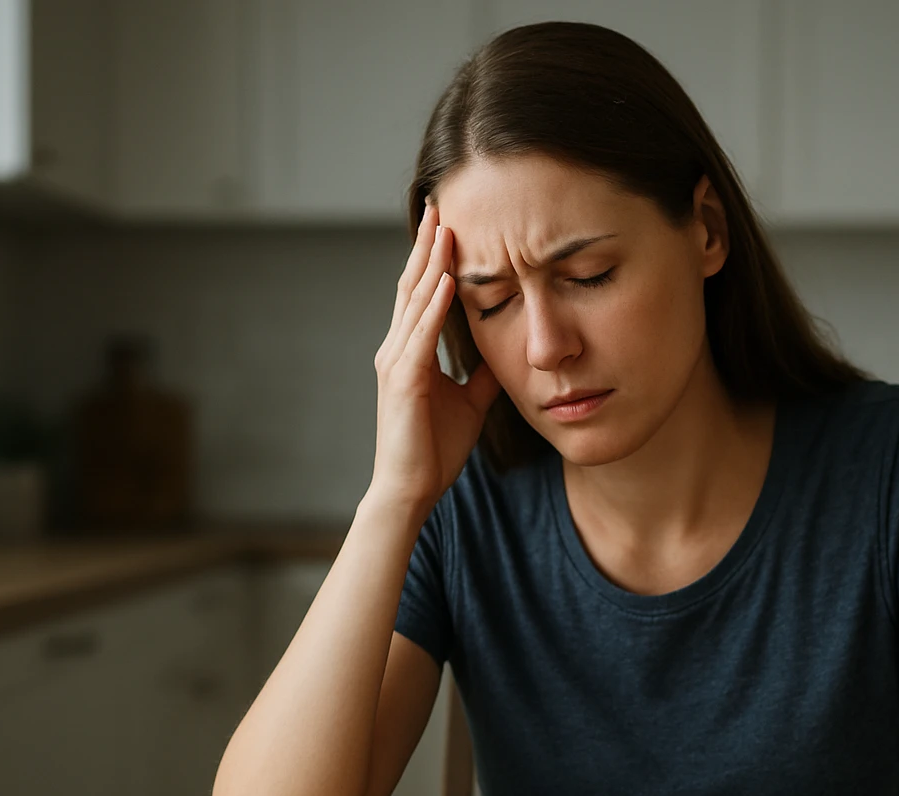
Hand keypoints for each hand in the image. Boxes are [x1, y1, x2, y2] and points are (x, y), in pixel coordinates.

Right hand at [369, 201, 500, 518]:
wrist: (410, 489)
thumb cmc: (434, 450)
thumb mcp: (470, 402)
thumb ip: (481, 373)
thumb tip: (501, 350)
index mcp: (411, 351)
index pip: (421, 292)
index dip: (433, 257)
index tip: (449, 222)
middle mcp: (397, 348)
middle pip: (412, 283)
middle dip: (426, 244)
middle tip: (441, 203)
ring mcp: (397, 362)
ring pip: (414, 300)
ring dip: (429, 261)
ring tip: (444, 226)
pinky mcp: (404, 380)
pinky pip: (421, 334)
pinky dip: (432, 304)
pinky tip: (445, 279)